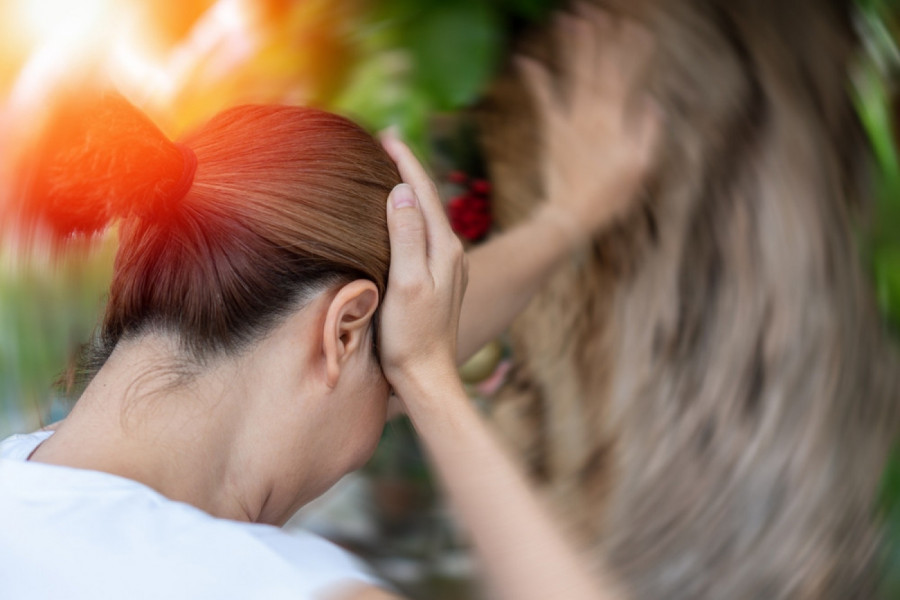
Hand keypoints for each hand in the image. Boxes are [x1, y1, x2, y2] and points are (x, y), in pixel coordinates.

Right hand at [378, 132, 468, 397]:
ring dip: (411, 192)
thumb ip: (406, 237)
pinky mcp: (440, 282)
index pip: (424, 194)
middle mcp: (452, 254)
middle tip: (387, 142)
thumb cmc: (412, 336)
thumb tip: (402, 192)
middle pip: (429, 201)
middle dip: (409, 171)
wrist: (427, 377)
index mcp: (445, 250)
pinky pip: (425, 236)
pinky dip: (411, 217)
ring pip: (428, 218)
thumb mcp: (406, 284)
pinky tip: (401, 218)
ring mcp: (449, 269)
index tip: (387, 135)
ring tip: (392, 172)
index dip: (406, 162)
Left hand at [517, 3, 660, 239]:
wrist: (572, 215)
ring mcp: (570, 121)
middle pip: (599, 69)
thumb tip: (651, 102)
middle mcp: (592, 115)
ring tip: (570, 19)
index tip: (636, 29)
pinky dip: (535, 80)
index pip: (626, 78)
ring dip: (572, 47)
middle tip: (600, 11)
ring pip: (573, 76)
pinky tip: (525, 60)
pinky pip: (543, 100)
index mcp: (617, 122)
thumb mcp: (640, 168)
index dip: (630, 52)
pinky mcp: (551, 131)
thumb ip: (647, 133)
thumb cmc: (609, 197)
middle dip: (601, 39)